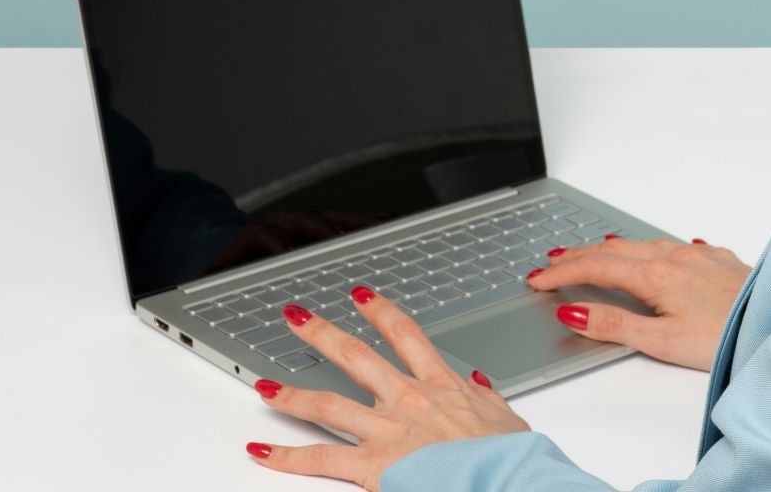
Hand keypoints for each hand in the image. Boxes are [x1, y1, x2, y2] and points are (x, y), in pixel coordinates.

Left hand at [243, 289, 530, 488]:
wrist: (505, 479)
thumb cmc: (508, 458)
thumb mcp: (505, 418)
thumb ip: (485, 398)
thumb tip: (476, 383)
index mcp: (440, 386)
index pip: (405, 335)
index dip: (380, 311)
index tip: (361, 297)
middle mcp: (408, 400)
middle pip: (356, 356)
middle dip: (322, 333)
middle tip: (298, 317)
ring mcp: (387, 430)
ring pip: (327, 404)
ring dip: (290, 393)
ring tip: (263, 385)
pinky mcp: (373, 465)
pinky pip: (321, 459)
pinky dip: (287, 456)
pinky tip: (262, 452)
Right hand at [527, 236, 751, 371]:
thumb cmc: (728, 339)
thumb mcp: (662, 342)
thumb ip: (614, 325)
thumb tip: (573, 312)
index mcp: (657, 275)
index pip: (595, 267)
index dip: (562, 273)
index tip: (537, 279)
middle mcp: (676, 257)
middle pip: (615, 250)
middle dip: (578, 255)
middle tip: (551, 263)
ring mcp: (699, 256)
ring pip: (643, 244)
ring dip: (611, 250)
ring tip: (591, 254)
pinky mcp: (720, 260)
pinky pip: (674, 246)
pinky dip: (649, 249)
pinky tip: (653, 253)